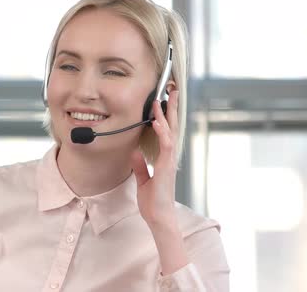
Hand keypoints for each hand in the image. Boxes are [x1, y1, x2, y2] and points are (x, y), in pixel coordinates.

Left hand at [131, 90, 179, 227]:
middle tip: (171, 89)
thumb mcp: (143, 179)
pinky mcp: (166, 168)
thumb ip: (139, 165)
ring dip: (167, 115)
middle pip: (172, 126)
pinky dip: (162, 132)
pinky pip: (166, 146)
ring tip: (163, 99)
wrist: (158, 217)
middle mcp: (169, 157)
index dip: (165, 115)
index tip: (163, 99)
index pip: (166, 131)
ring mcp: (169, 161)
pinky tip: (158, 121)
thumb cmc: (153, 201)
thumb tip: (134, 151)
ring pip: (171, 132)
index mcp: (164, 158)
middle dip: (172, 107)